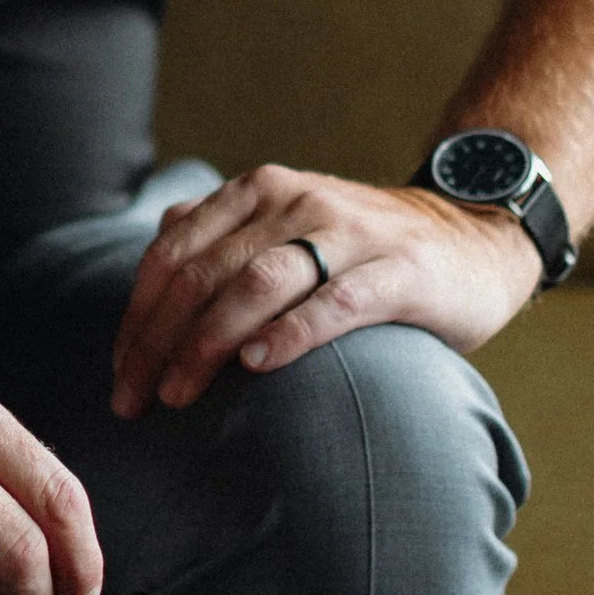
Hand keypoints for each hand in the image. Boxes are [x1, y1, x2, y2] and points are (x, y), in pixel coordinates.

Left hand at [110, 163, 542, 419]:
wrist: (474, 238)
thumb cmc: (362, 254)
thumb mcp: (286, 231)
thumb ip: (221, 241)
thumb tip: (150, 275)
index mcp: (256, 193)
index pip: (172, 254)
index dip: (137, 318)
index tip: (119, 376)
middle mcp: (295, 201)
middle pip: (203, 272)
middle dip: (158, 341)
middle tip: (135, 401)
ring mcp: (349, 232)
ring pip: (257, 283)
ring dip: (206, 341)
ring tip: (178, 394)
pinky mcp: (400, 269)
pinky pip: (335, 301)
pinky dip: (290, 333)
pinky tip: (256, 364)